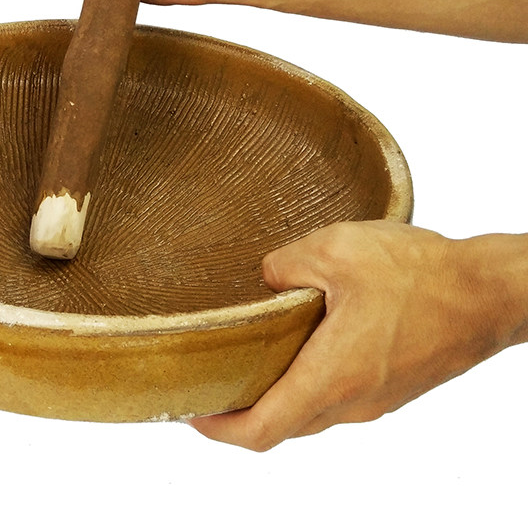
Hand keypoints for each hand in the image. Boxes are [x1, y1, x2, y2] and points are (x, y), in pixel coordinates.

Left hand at [190, 221, 525, 450]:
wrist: (488, 292)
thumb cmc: (421, 275)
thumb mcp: (336, 251)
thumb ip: (284, 266)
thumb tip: (265, 278)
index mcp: (331, 378)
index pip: (261, 430)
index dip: (218, 429)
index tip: (191, 411)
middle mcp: (352, 402)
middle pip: (282, 426)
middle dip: (240, 413)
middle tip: (212, 383)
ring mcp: (377, 399)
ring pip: (312, 412)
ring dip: (275, 396)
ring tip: (249, 361)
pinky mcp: (393, 385)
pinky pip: (339, 396)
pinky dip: (307, 382)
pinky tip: (301, 342)